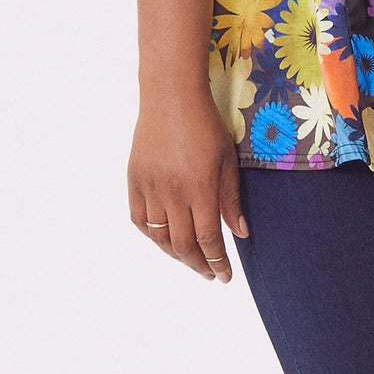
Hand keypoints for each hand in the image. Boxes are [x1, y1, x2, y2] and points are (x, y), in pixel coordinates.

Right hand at [127, 90, 247, 279]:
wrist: (171, 98)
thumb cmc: (206, 126)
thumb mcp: (227, 161)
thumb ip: (231, 200)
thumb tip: (240, 234)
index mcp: (200, 189)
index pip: (208, 239)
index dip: (217, 262)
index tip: (224, 275)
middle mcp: (172, 193)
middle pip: (183, 244)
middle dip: (198, 265)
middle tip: (209, 273)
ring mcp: (150, 187)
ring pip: (159, 236)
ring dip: (175, 254)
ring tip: (190, 259)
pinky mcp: (134, 180)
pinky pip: (139, 219)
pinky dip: (151, 235)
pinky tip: (164, 239)